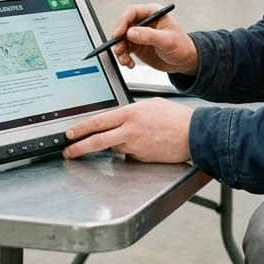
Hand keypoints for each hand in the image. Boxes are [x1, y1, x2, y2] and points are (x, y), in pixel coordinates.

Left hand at [62, 97, 193, 162]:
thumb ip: (131, 112)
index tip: (69, 133)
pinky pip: (129, 154)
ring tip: (129, 138)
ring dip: (113, 145)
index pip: (98, 122)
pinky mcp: (142, 158)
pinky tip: (144, 144)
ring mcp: (136, 146)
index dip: (81, 129)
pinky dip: (130, 150)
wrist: (194, 134)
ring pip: (114, 147)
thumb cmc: (176, 118)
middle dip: (79, 147)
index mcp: (131, 113)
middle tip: (68, 151)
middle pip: (98, 141)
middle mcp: (130, 130)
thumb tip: (119, 118)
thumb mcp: (150, 105)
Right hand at [108, 2, 198, 74]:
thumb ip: (149, 36)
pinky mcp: (137, 46)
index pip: (131, 12)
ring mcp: (139, 34)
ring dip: (120, 50)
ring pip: (121, 39)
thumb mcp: (167, 40)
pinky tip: (129, 63)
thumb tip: (131, 33)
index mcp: (153, 13)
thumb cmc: (182, 46)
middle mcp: (144, 22)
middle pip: (123, 26)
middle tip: (119, 49)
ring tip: (125, 60)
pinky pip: (124, 50)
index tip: (119, 34)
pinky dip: (124, 57)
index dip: (122, 22)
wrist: (185, 61)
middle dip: (118, 38)